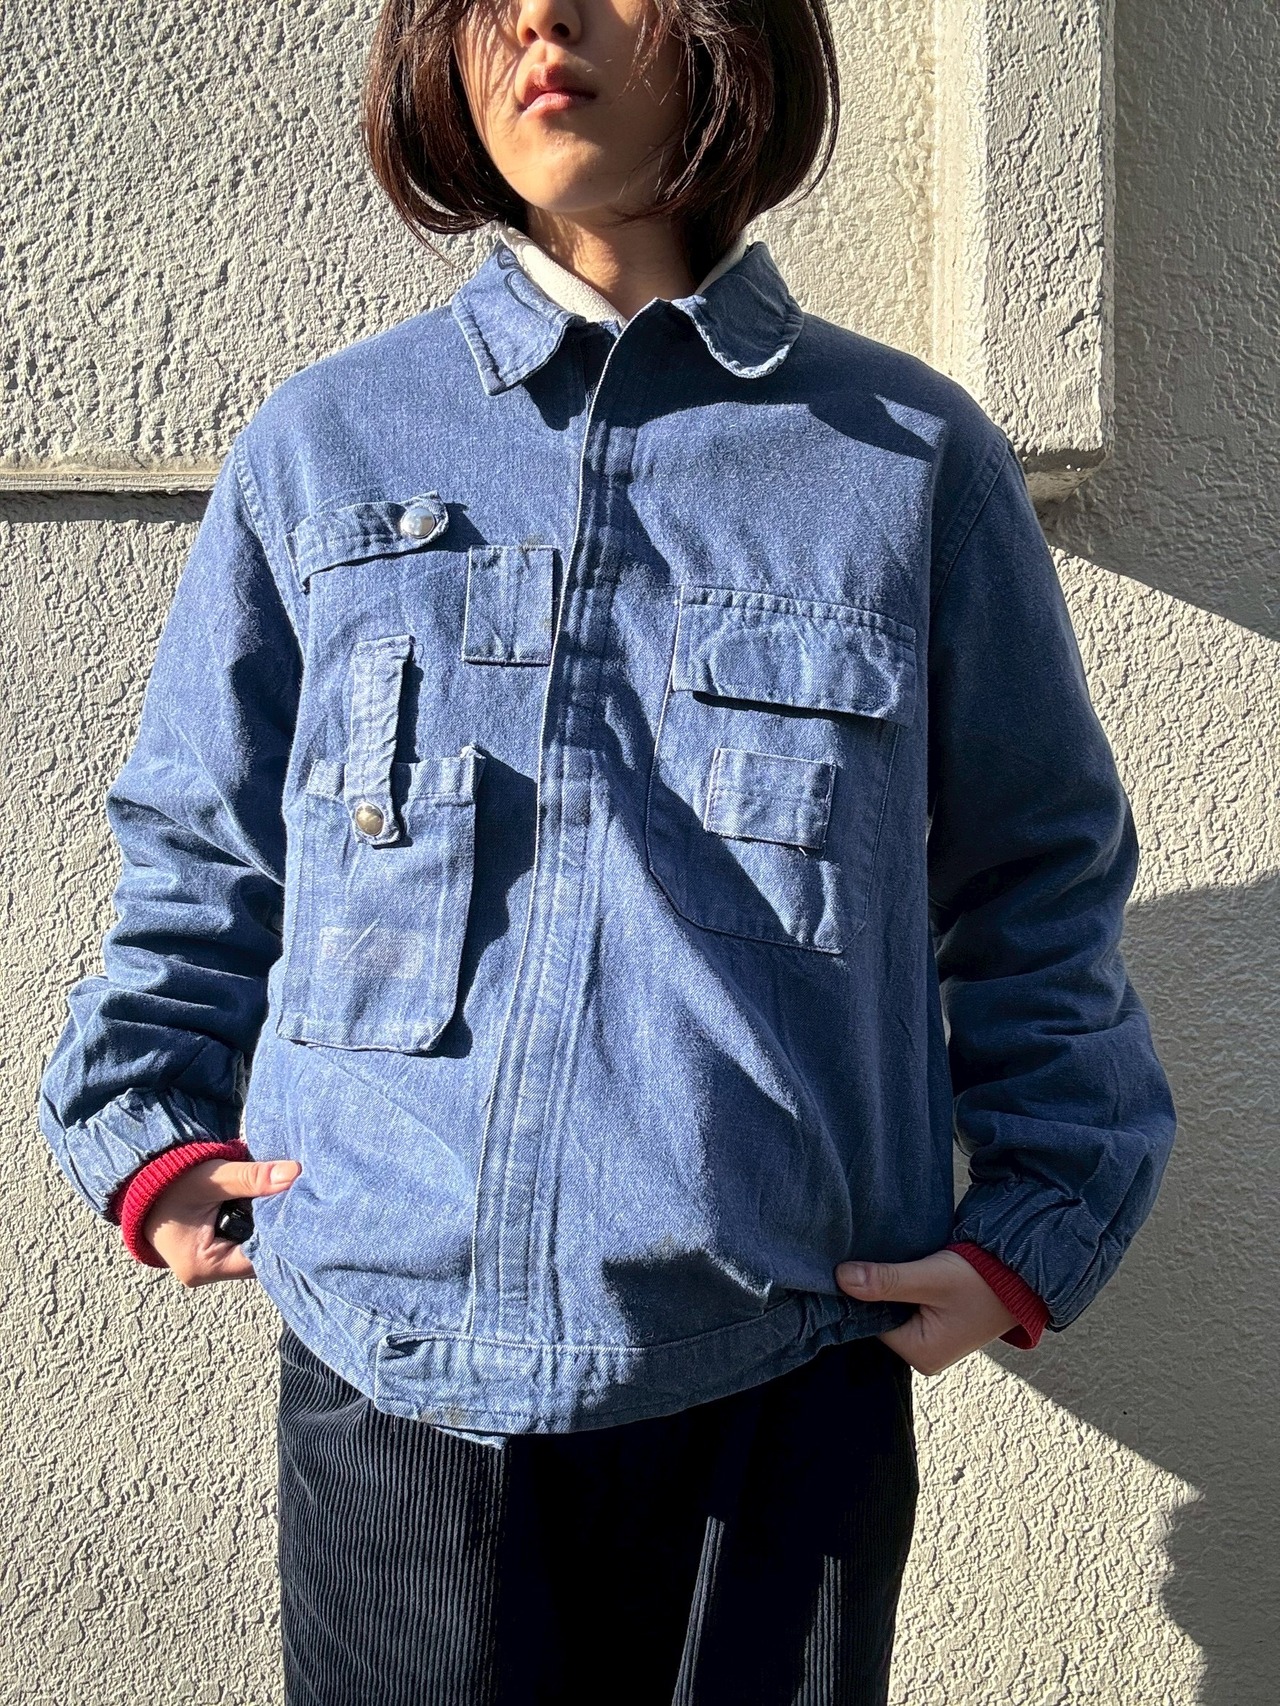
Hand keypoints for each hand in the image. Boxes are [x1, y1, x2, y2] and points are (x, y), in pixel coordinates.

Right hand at [144, 1158, 300, 1286]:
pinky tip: (267, 1205)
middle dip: (275, 1229)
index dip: (283, 1234)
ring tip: (282, 1200)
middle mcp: (207, 1273)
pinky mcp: (213, 1252)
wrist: (141, 1180)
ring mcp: (210, 1265)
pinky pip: (244, 1241)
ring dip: (265, 1225)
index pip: (260, 1259)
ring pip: (253, 1247)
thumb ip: (252, 1177)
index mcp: (202, 1266)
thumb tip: (294, 1174)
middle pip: (259, 1256)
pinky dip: (255, 1223)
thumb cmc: (171, 1182)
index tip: (303, 1210)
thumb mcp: (213, 1178)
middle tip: (296, 1200)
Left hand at [834, 1249, 1018, 1375]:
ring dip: (892, 1285)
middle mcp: (925, 1354)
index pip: (870, 1321)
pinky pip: (908, 1304)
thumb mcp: (930, 1278)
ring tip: (895, 1259)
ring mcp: (933, 1339)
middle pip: (881, 1316)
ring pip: (893, 1307)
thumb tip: (841, 1279)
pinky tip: (907, 1266)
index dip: (862, 1293)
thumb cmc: (983, 1280)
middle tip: (876, 1257)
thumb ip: (887, 1280)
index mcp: (921, 1354)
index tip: (854, 1264)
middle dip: (877, 1289)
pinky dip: (905, 1286)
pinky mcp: (938, 1322)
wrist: (1024, 1273)